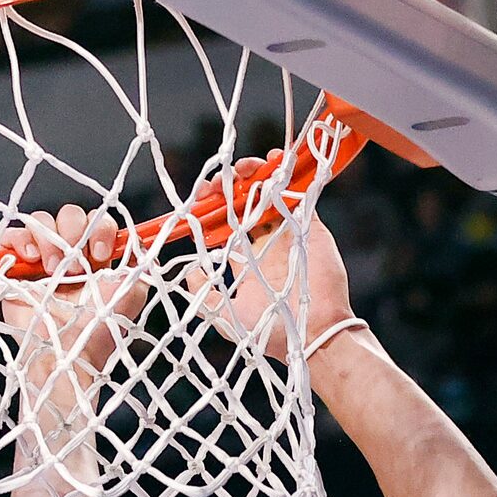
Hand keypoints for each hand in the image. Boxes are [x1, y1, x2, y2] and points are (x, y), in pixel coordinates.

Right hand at [0, 205, 146, 376]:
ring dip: (50, 240)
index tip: (101, 255)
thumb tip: (142, 237)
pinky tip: (33, 260)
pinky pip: (11, 235)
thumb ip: (141, 261)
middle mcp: (66, 254)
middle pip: (68, 214)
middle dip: (74, 233)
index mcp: (93, 257)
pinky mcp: (14, 269)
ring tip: (54, 270)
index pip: (96, 220)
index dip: (100, 229)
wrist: (70, 352)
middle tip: (76, 270)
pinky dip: (21, 240)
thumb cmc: (101, 329)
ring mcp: (38, 260)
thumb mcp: (134, 291)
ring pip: (40, 221)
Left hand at [185, 155, 354, 364]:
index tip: (199, 198)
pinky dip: (288, 176)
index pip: (226, 225)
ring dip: (255, 175)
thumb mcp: (224, 316)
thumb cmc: (268, 331)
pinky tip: (275, 163)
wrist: (310, 334)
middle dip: (232, 185)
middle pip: (247, 204)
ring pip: (270, 194)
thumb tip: (187, 270)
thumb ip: (204, 293)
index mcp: (247, 261)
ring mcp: (289, 233)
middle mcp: (267, 244)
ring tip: (244, 168)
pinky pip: (299, 194)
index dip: (213, 208)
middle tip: (218, 182)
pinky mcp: (310, 227)